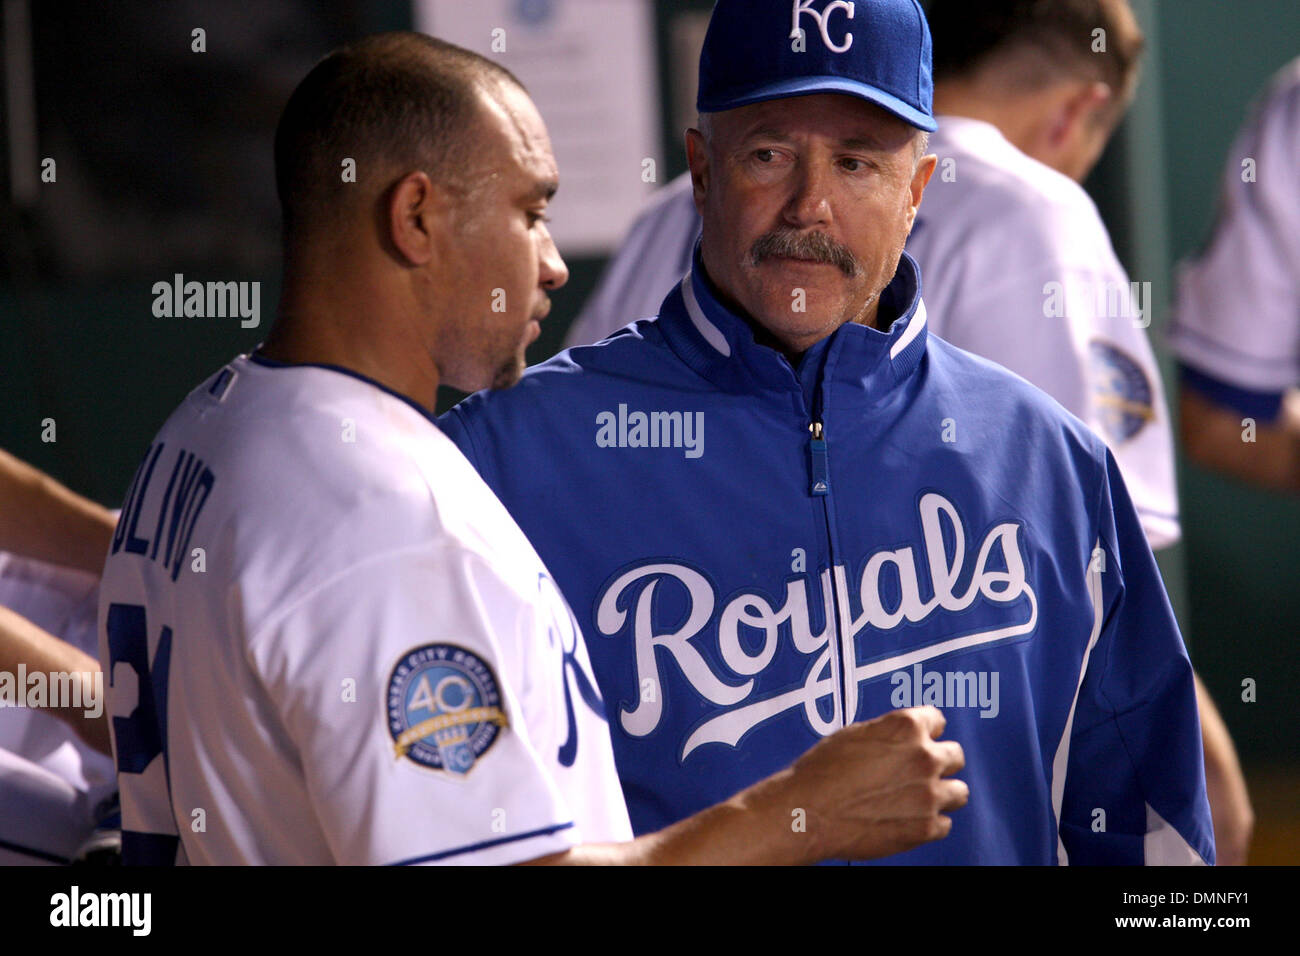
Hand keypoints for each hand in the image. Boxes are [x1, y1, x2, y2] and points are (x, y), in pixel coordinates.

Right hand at [765, 706, 967, 861]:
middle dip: (940, 763)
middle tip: (920, 772)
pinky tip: (908, 819)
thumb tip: (900, 741)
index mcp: (906, 727)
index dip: (927, 732)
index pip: (938, 720)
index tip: (922, 741)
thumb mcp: (855, 735)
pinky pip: (944, 824)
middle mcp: (924, 757)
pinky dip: (929, 823)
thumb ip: (887, 735)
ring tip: (920, 799)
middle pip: (956, 756)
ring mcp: (929, 794)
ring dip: (942, 794)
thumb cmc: (822, 772)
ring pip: (959, 792)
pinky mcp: (925, 828)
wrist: (808, 812)